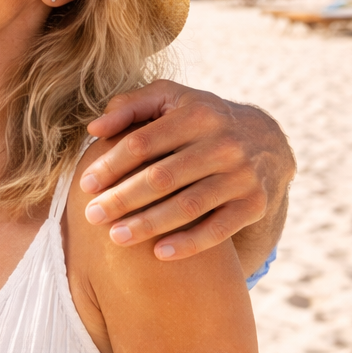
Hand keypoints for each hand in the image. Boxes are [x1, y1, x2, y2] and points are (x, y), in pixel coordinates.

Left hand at [80, 80, 294, 265]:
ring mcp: (242, 176)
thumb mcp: (169, 98)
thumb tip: (94, 128)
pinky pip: (219, 229)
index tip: (86, 185)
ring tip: (116, 237)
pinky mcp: (255, 203)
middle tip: (91, 216)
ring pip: (188, 206)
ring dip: (149, 224)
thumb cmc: (199, 118)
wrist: (265, 139)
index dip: (111, 165)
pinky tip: (159, 253)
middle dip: (122, 199)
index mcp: (197, 114)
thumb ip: (130, 106)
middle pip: (162, 178)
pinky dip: (189, 243)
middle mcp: (224, 144)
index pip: (143, 143)